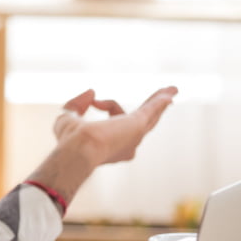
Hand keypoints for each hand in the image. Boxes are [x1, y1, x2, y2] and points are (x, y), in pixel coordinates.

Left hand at [30, 86, 176, 204]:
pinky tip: (170, 92)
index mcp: (112, 146)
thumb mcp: (68, 118)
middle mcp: (127, 145)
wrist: (79, 149)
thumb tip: (92, 92)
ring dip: (160, 101)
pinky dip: (160, 100)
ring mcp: (135, 136)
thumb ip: (77, 105)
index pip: (115, 118)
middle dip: (152, 109)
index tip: (93, 100)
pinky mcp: (138, 125)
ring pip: (151, 115)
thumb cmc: (70, 140)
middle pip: (142, 121)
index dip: (104, 104)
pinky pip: (152, 109)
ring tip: (172, 90)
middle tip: (164, 99)